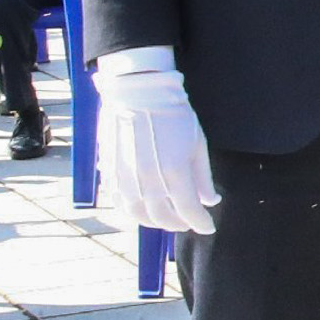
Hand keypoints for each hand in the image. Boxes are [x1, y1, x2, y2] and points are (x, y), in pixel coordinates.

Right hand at [97, 58, 219, 233]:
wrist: (138, 92)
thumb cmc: (174, 115)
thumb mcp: (198, 143)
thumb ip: (203, 177)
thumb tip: (210, 201)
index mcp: (174, 171)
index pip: (188, 210)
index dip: (200, 222)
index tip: (208, 227)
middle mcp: (148, 178)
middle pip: (162, 216)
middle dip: (178, 224)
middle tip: (187, 223)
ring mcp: (126, 176)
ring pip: (137, 213)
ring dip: (154, 222)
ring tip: (167, 220)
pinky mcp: (110, 171)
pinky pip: (119, 201)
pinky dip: (132, 212)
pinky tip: (143, 211)